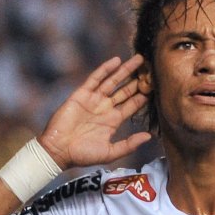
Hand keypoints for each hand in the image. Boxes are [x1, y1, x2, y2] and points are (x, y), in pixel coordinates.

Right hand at [38, 55, 151, 169]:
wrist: (58, 150)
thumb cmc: (83, 155)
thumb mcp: (110, 152)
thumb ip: (129, 144)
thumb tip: (149, 136)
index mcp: (113, 120)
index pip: (132, 104)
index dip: (144, 95)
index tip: (157, 86)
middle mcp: (105, 108)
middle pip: (126, 90)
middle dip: (138, 79)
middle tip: (152, 68)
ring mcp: (94, 100)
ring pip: (113, 81)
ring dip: (126, 70)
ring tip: (139, 59)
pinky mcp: (82, 94)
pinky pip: (95, 78)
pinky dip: (105, 69)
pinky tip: (117, 60)